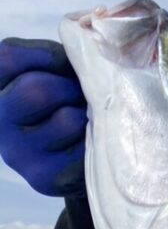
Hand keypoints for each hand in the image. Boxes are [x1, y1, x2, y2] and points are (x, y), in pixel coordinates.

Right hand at [0, 38, 86, 197]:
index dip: (48, 55)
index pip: (9, 59)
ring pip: (67, 120)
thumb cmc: (64, 106)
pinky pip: (84, 147)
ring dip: (88, 113)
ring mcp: (19, 154)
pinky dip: (97, 138)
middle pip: (37, 90)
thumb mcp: (49, 74)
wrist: (75, 163)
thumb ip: (54, 58)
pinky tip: (92, 140)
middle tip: (86, 93)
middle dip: (72, 86)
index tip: (70, 62)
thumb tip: (84, 50)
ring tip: (90, 116)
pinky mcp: (45, 178)